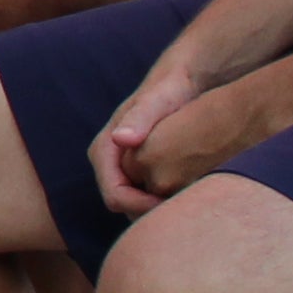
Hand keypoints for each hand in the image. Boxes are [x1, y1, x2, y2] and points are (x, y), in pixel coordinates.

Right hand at [90, 51, 251, 219]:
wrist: (184, 78)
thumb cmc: (172, 87)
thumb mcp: (159, 100)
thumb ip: (139, 117)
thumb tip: (120, 138)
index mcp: (104, 149)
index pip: (115, 196)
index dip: (141, 208)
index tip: (174, 208)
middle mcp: (108, 161)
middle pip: (123, 205)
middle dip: (150, 213)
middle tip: (186, 211)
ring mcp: (122, 166)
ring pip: (134, 203)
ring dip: (158, 209)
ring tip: (188, 204)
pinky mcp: (138, 168)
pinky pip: (145, 195)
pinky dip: (164, 200)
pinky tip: (188, 195)